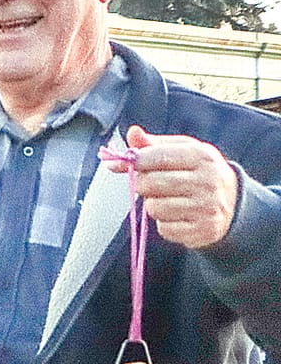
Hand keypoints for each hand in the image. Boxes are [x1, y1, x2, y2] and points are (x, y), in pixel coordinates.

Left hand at [128, 126, 239, 248]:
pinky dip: (165, 223)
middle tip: (153, 184)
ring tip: (170, 200)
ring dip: (154, 205)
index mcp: (202, 156)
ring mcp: (207, 207)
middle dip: (143, 184)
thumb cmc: (199, 172)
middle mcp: (207, 181)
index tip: (130, 162)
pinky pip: (164, 228)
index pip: (158, 156)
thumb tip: (132, 134)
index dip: (137, 160)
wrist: (233, 202)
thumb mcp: (183, 151)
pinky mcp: (203, 230)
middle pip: (150, 183)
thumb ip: (153, 144)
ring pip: (154, 208)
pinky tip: (179, 215)